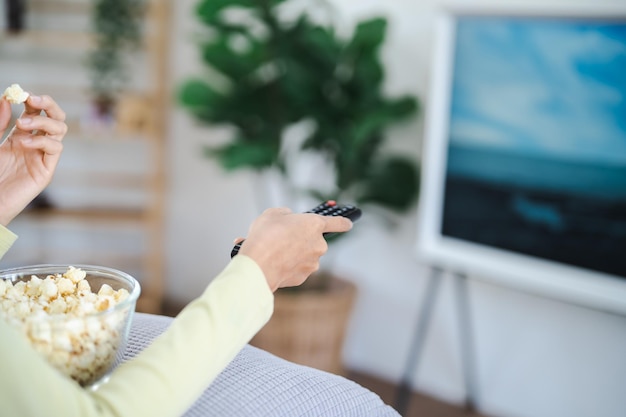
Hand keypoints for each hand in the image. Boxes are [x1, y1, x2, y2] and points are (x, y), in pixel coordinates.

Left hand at [0, 94, 66, 225]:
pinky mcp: (46, 170)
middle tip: (31, 99)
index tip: (20, 93)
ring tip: (22, 124)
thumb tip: (7, 100)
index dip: (32, 100)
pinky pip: (55, 149)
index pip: (36, 112)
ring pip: (59, 129)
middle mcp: (35, 144)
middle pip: (55, 117)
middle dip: (48, 105)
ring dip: (44, 121)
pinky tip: (24, 142)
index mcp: (20, 136)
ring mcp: (42, 156)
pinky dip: (43, 140)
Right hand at [238, 207, 352, 291]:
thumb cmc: (265, 237)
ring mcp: (313, 263)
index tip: (348, 223)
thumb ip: (286, 214)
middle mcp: (319, 244)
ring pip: (305, 255)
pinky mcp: (304, 277)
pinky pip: (297, 268)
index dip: (343, 222)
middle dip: (302, 239)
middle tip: (283, 237)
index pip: (338, 222)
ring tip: (274, 250)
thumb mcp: (272, 214)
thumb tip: (288, 218)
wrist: (258, 265)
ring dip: (294, 253)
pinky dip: (288, 265)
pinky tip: (274, 262)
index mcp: (315, 224)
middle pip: (315, 240)